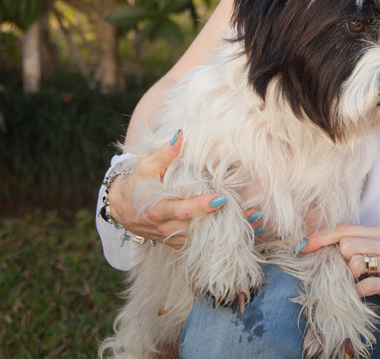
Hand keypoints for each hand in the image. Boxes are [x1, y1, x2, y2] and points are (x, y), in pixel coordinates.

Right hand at [108, 131, 261, 247]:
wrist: (122, 210)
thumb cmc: (136, 184)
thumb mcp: (145, 167)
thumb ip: (164, 154)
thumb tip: (181, 135)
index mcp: (157, 209)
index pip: (181, 210)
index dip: (201, 206)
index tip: (222, 198)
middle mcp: (167, 228)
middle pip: (199, 228)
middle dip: (227, 223)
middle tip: (253, 214)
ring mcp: (173, 238)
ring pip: (204, 240)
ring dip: (230, 233)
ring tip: (257, 222)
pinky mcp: (178, 243)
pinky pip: (202, 244)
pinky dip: (223, 240)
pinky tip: (246, 232)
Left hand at [303, 224, 379, 303]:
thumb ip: (371, 242)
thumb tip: (341, 247)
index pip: (345, 229)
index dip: (321, 237)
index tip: (303, 246)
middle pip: (345, 244)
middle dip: (337, 259)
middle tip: (341, 270)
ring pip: (354, 262)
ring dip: (349, 275)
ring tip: (357, 281)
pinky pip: (368, 286)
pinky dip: (359, 291)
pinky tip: (362, 294)